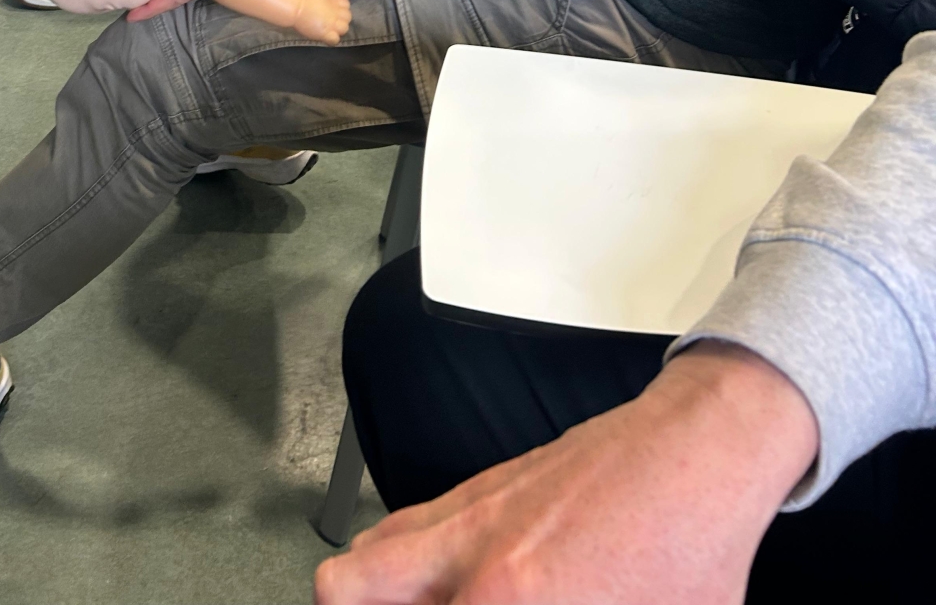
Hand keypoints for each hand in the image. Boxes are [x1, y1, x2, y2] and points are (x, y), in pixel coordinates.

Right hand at [294, 0, 351, 44]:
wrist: (297, 9)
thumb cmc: (305, 0)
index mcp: (335, 2)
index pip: (347, 5)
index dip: (342, 9)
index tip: (336, 12)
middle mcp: (337, 13)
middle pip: (348, 17)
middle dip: (342, 20)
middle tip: (334, 22)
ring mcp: (333, 24)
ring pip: (345, 29)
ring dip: (339, 30)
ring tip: (331, 31)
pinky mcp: (326, 34)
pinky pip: (336, 40)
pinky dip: (332, 40)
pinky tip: (327, 38)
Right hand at [313, 343, 817, 604]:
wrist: (698, 452)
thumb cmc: (690, 552)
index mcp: (508, 600)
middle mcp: (470, 554)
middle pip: (346, 590)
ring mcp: (468, 512)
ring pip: (364, 557)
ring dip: (369, 596)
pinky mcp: (483, 487)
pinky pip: (406, 526)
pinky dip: (401, 563)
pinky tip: (444, 589)